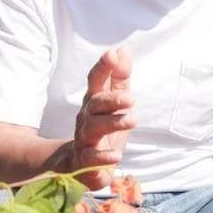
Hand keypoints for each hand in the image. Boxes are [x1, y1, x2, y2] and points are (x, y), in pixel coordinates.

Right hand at [73, 47, 134, 190]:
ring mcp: (84, 139)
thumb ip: (120, 78)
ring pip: (93, 128)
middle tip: (131, 98)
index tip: (112, 54)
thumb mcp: (114, 103)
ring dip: (112, 123)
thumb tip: (123, 49)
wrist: (79, 163)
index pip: (96, 81)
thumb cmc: (102, 127)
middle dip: (112, 99)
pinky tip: (116, 156)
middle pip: (96, 104)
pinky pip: (90, 159)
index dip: (103, 67)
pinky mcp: (85, 161)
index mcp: (95, 101)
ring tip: (132, 120)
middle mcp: (86, 117)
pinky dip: (102, 157)